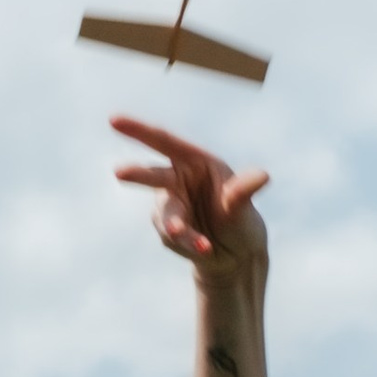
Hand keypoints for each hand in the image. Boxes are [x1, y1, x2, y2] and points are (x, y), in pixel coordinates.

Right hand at [111, 117, 268, 278]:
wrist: (236, 256)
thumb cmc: (242, 221)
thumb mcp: (242, 206)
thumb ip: (242, 192)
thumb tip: (262, 176)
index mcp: (195, 161)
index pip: (164, 141)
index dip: (138, 130)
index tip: (113, 120)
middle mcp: (178, 180)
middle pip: (154, 175)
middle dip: (138, 175)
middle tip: (119, 173)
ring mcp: (170, 205)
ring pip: (165, 214)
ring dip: (178, 227)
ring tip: (201, 243)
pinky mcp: (167, 230)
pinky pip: (172, 236)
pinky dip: (189, 243)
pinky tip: (207, 250)